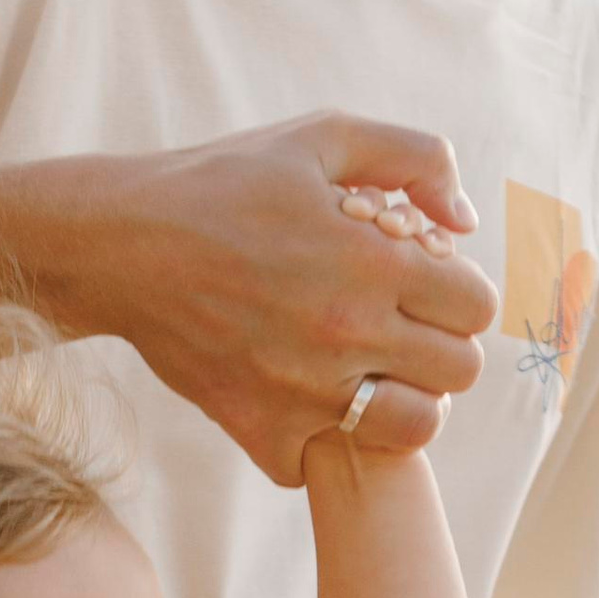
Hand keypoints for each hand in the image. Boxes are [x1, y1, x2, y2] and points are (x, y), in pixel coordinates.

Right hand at [84, 114, 497, 481]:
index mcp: (372, 259)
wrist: (122, 245)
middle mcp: (348, 332)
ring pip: (414, 428)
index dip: (459, 293)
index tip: (426, 285)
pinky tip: (304, 399)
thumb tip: (466, 223)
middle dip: (441, 346)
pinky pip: (328, 461)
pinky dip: (321, 439)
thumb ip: (414, 159)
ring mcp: (307, 390)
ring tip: (371, 372)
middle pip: (459, 373)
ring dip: (403, 401)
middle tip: (402, 328)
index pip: (476, 307)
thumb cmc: (223, 182)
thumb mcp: (322, 136)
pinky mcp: (264, 430)